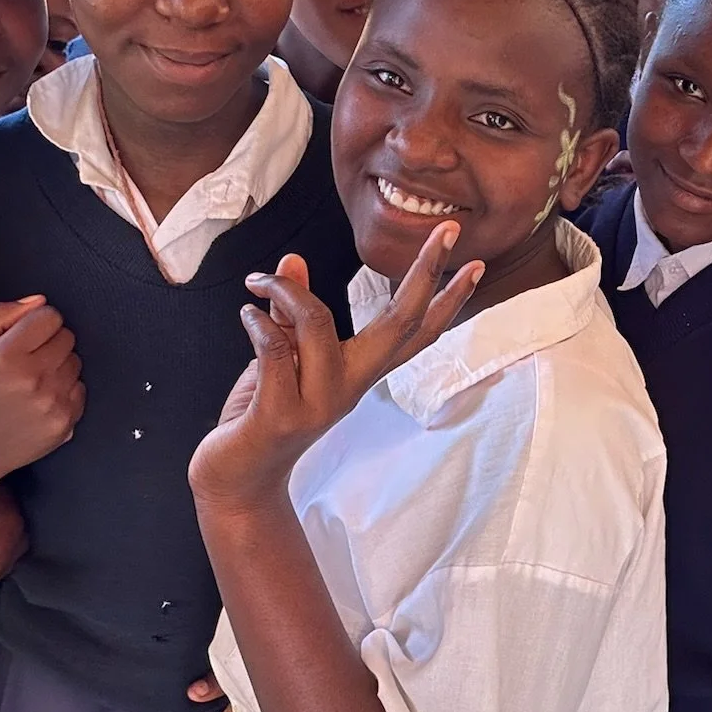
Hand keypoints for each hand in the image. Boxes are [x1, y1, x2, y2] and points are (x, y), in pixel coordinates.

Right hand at [0, 297, 85, 501]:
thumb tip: (39, 301)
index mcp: (5, 357)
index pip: (50, 316)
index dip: (35, 323)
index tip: (20, 338)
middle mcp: (34, 380)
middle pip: (67, 337)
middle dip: (48, 342)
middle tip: (24, 360)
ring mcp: (53, 404)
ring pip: (76, 362)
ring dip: (57, 365)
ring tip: (30, 381)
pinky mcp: (65, 424)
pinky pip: (81, 389)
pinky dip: (65, 389)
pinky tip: (39, 399)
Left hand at [189, 227, 482, 506]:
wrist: (237, 482)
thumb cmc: (260, 416)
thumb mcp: (282, 357)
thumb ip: (291, 312)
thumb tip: (292, 260)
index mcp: (359, 374)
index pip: (415, 333)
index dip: (446, 299)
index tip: (474, 263)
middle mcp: (350, 388)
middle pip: (401, 324)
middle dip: (426, 273)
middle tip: (449, 230)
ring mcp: (318, 404)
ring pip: (317, 323)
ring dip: (285, 290)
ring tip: (259, 283)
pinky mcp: (281, 415)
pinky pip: (274, 348)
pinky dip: (256, 320)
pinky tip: (246, 311)